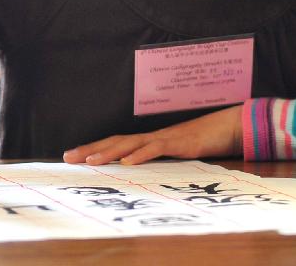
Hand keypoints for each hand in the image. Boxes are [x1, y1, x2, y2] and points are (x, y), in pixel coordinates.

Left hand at [63, 105, 242, 165]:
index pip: (115, 144)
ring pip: (131, 144)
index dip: (93, 148)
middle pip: (116, 141)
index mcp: (149, 140)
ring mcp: (165, 138)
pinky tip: (128, 163)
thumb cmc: (202, 141)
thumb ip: (159, 159)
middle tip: (68, 157)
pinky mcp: (179, 142)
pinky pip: (157, 148)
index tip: (72, 156)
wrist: (227, 126)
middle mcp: (152, 137)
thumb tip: (138, 170)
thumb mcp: (176, 154)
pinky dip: (141, 155)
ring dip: (110, 152)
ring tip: (91, 161)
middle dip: (91, 149)